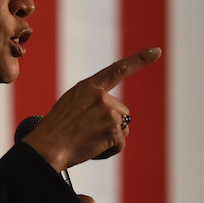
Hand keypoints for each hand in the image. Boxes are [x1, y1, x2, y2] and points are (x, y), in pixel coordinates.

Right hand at [23, 47, 161, 170]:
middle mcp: (101, 96)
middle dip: (111, 124)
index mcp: (89, 86)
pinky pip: (119, 144)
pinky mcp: (113, 130)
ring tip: (86, 141)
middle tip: (87, 133)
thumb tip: (115, 114)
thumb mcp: (71, 105)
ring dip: (109, 138)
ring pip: (122, 129)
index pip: (118, 69)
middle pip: (122, 112)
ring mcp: (109, 112)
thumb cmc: (55, 130)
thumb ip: (93, 102)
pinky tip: (91, 149)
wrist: (47, 147)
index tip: (156, 52)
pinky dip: (108, 150)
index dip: (139, 60)